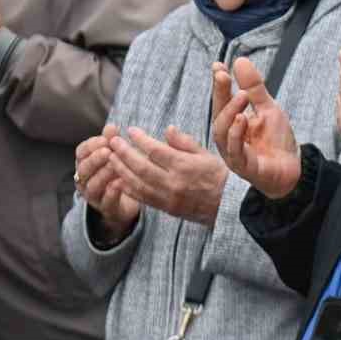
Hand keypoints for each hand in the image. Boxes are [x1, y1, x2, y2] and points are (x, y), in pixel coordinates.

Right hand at [75, 125, 139, 241]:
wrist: (122, 202)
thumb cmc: (115, 173)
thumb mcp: (113, 155)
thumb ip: (111, 141)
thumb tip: (111, 126)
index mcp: (84, 164)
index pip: (81, 152)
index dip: (91, 145)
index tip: (105, 139)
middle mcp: (84, 180)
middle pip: (83, 169)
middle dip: (95, 159)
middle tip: (108, 152)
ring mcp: (93, 195)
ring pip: (92, 185)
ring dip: (103, 174)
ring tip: (115, 166)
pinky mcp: (105, 208)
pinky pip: (106, 201)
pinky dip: (112, 192)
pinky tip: (120, 183)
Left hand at [106, 125, 227, 224]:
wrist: (230, 206)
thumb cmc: (219, 176)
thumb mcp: (206, 154)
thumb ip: (184, 142)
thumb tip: (167, 129)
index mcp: (185, 166)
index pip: (156, 150)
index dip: (140, 139)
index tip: (131, 130)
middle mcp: (174, 183)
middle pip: (141, 166)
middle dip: (124, 153)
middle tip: (112, 141)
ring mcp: (169, 198)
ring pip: (138, 183)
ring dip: (121, 170)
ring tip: (111, 157)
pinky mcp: (167, 209)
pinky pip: (143, 198)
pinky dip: (129, 188)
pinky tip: (119, 179)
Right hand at [210, 58, 301, 199]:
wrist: (294, 170)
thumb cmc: (277, 142)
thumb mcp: (268, 108)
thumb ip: (254, 88)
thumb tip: (239, 61)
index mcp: (233, 123)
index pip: (221, 101)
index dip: (218, 84)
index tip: (218, 66)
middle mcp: (229, 138)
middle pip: (218, 114)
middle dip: (219, 94)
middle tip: (224, 76)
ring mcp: (234, 153)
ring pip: (222, 132)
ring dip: (229, 112)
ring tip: (241, 97)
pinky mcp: (244, 167)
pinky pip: (234, 151)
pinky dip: (236, 134)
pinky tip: (243, 120)